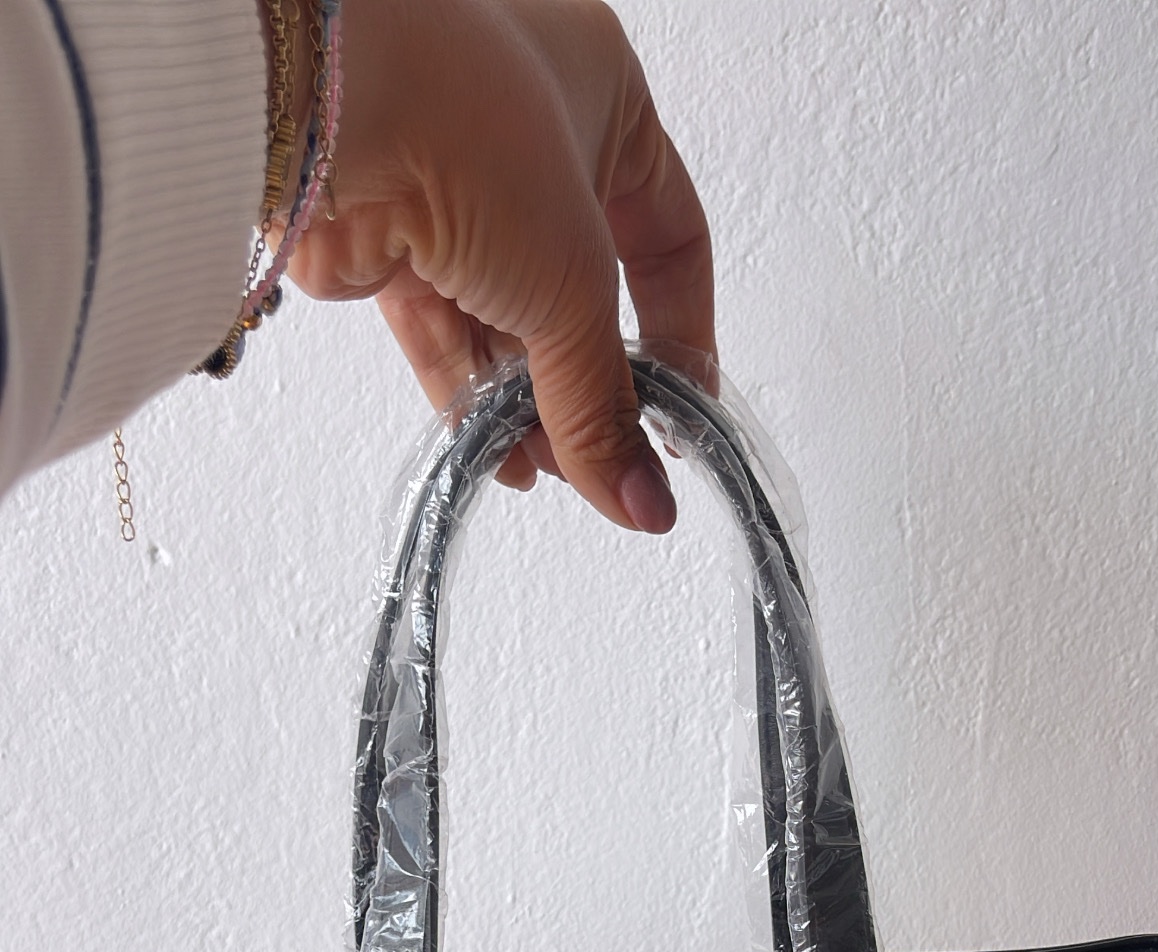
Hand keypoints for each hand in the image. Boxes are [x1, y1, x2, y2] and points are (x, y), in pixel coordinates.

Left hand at [283, 0, 715, 531]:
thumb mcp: (574, 285)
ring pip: (507, 319)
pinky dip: (470, 396)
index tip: (683, 410)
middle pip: (580, 294)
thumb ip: (604, 405)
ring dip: (529, 404)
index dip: (681, 330)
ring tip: (549, 467)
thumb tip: (640, 499)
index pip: (670, 237)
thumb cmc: (474, 129)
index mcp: (606, 102)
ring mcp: (453, 187)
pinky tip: (499, 455)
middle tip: (605, 457)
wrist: (330, 105)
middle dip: (590, 384)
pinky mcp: (386, 236)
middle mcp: (530, 139)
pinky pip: (441, 330)